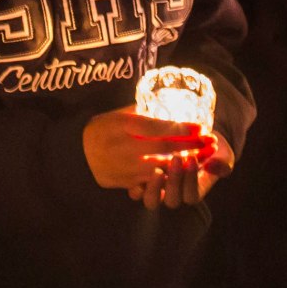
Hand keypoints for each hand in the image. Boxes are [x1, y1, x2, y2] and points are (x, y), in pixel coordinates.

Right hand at [83, 108, 215, 200]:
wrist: (77, 157)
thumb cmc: (99, 130)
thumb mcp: (116, 115)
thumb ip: (140, 111)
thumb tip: (164, 105)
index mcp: (124, 126)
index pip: (159, 127)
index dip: (183, 128)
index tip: (201, 126)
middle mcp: (127, 148)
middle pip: (165, 148)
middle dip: (191, 145)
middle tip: (209, 142)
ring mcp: (127, 168)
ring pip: (163, 167)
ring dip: (185, 164)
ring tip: (202, 157)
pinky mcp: (128, 182)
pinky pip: (154, 181)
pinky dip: (170, 176)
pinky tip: (183, 172)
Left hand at [136, 131, 234, 209]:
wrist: (190, 137)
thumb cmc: (208, 147)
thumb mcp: (222, 153)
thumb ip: (223, 162)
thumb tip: (213, 167)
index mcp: (193, 191)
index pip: (192, 196)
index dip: (191, 180)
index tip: (192, 157)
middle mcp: (174, 193)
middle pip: (172, 200)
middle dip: (175, 181)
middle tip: (176, 158)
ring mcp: (157, 189)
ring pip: (151, 200)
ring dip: (154, 187)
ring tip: (157, 170)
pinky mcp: (141, 180)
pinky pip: (135, 191)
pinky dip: (135, 184)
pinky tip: (138, 168)